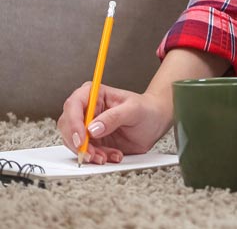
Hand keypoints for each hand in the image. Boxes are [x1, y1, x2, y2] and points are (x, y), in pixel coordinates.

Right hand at [57, 82, 171, 163]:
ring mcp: (87, 127)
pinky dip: (96, 158)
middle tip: (93, 154)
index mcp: (95, 94)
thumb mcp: (134, 110)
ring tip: (108, 156)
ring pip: (74, 143)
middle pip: (67, 126)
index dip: (74, 123)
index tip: (82, 139)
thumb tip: (93, 128)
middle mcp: (87, 109)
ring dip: (89, 153)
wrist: (155, 122)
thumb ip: (114, 117)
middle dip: (79, 143)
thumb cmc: (146, 110)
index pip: (74, 104)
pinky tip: (112, 156)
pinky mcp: (91, 142)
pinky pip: (85, 153)